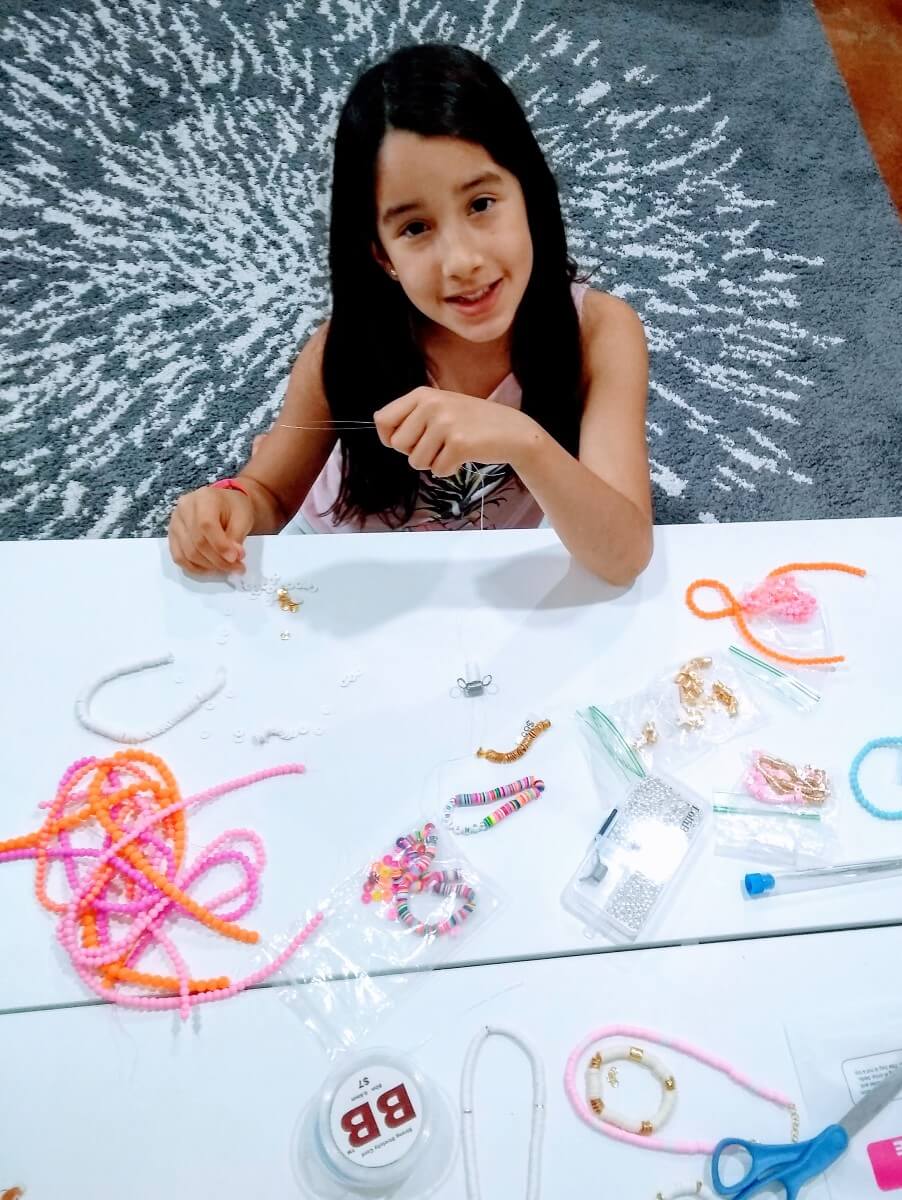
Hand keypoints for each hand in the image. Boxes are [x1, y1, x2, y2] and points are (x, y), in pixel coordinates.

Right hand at [168, 485, 254, 574]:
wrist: (223, 505)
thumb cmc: (233, 509)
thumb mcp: (242, 518)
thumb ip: (236, 537)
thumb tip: (233, 558)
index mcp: (204, 497)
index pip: (206, 525)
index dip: (220, 545)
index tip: (235, 558)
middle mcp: (184, 508)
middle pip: (197, 541)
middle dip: (218, 560)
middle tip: (236, 567)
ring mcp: (175, 522)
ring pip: (188, 552)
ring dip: (209, 565)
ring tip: (226, 568)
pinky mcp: (172, 535)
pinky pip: (179, 557)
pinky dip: (195, 567)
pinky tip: (210, 568)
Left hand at [374, 387, 537, 475]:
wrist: (513, 431)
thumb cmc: (472, 424)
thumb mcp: (440, 408)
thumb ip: (412, 417)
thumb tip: (386, 438)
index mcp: (422, 394)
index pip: (382, 419)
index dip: (389, 438)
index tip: (407, 442)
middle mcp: (431, 404)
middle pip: (398, 445)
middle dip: (415, 453)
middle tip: (438, 445)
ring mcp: (446, 423)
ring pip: (416, 461)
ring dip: (433, 462)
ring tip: (453, 448)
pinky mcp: (459, 443)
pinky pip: (437, 470)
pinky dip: (449, 469)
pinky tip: (464, 456)